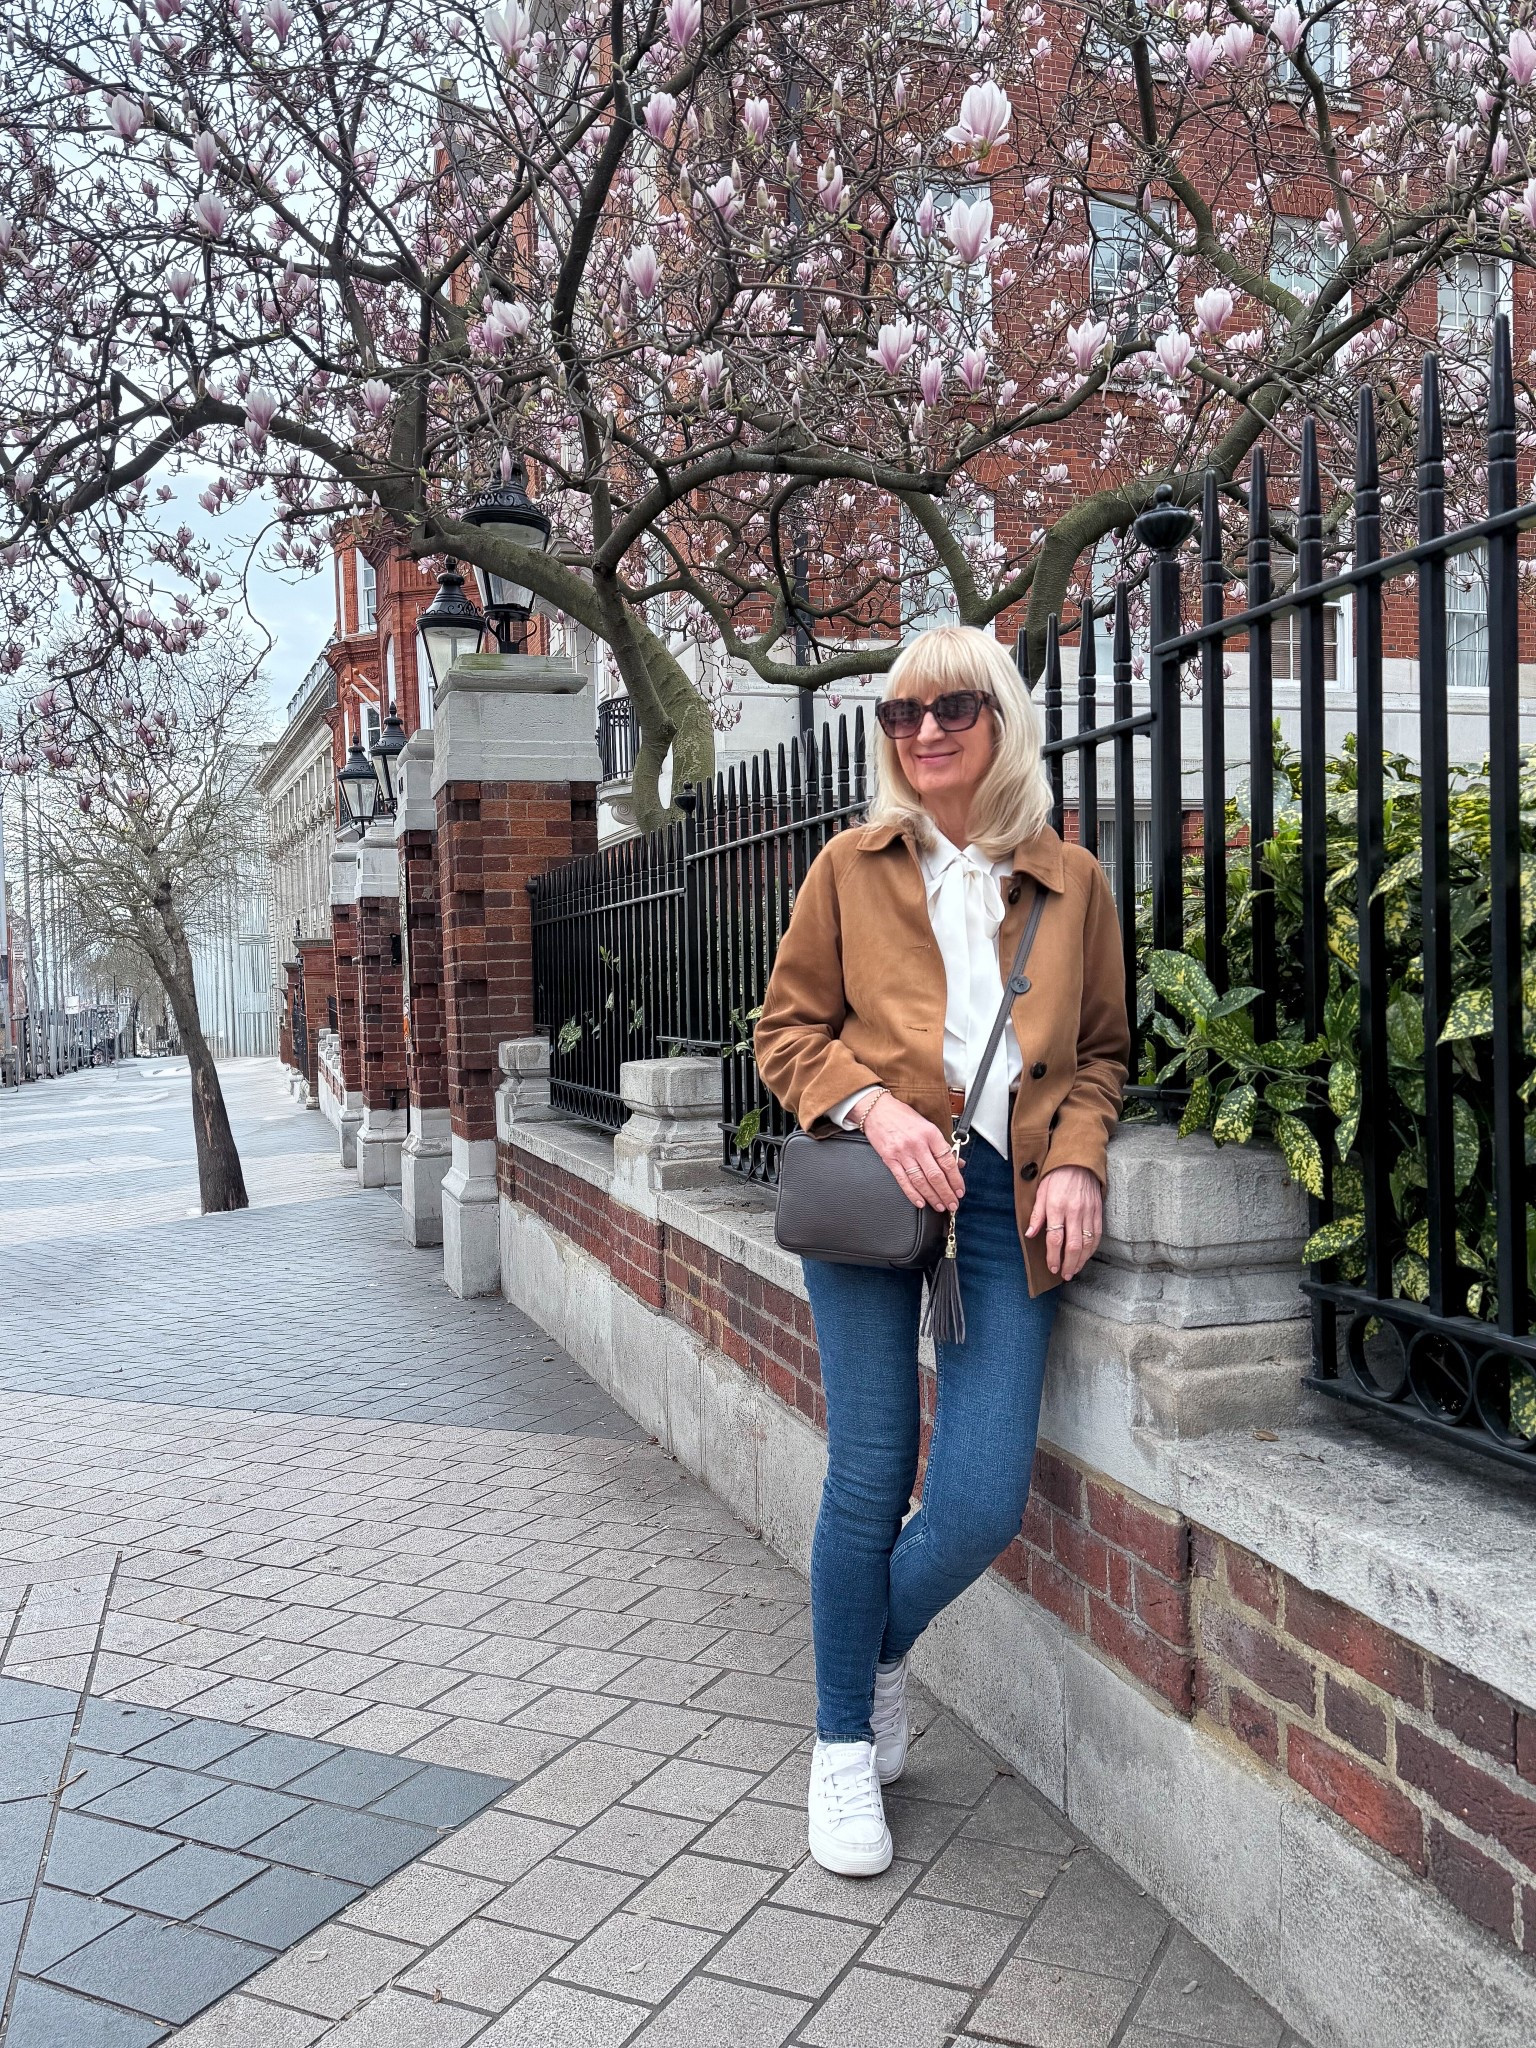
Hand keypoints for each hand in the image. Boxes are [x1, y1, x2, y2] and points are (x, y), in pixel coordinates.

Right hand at [859, 1093, 964, 1211]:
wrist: (877, 1109)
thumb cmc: (902, 1116)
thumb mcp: (927, 1125)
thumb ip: (941, 1145)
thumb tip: (956, 1163)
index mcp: (930, 1134)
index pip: (947, 1161)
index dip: (956, 1179)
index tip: (960, 1190)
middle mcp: (917, 1144)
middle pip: (935, 1175)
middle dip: (946, 1193)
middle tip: (953, 1204)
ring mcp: (902, 1153)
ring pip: (920, 1180)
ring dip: (932, 1196)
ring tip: (939, 1206)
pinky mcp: (889, 1159)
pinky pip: (903, 1180)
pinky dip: (912, 1194)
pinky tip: (920, 1202)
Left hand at [1025, 1165, 1103, 1281]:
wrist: (1079, 1161)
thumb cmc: (1056, 1175)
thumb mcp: (1041, 1191)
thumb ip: (1036, 1214)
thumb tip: (1029, 1234)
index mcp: (1057, 1206)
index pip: (1055, 1238)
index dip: (1053, 1256)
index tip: (1052, 1267)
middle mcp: (1074, 1211)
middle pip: (1073, 1245)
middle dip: (1068, 1264)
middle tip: (1064, 1274)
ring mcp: (1088, 1212)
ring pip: (1087, 1243)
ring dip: (1081, 1260)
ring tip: (1074, 1270)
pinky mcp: (1098, 1212)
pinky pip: (1097, 1235)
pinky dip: (1092, 1249)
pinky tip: (1086, 1256)